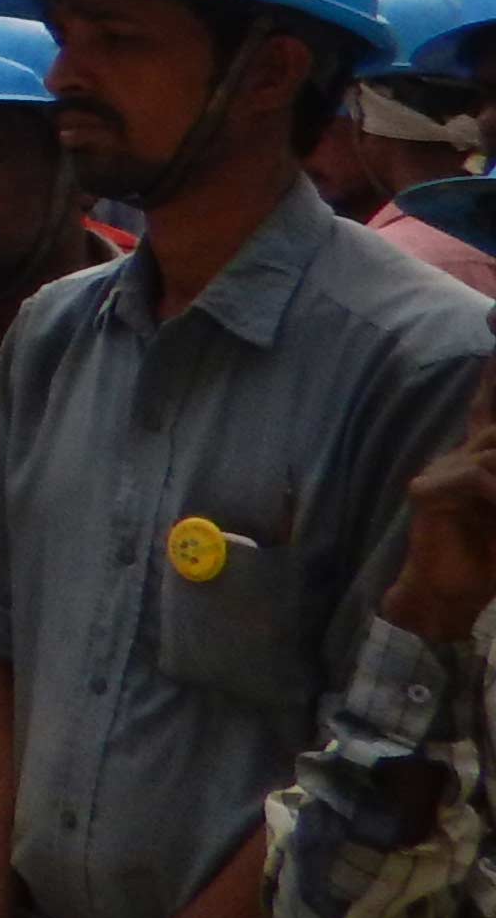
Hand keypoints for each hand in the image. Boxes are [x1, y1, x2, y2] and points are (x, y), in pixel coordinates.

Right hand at [389, 360, 495, 647]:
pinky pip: (478, 477)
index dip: (492, 372)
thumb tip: (491, 472)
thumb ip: (494, 478)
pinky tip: (494, 507)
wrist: (449, 598)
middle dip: (494, 436)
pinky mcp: (428, 490)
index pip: (490, 401)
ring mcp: (443, 469)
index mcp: (484, 456)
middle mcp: (464, 454)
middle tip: (490, 485)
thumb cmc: (490, 556)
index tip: (493, 319)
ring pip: (495, 452)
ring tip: (493, 497)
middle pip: (495, 422)